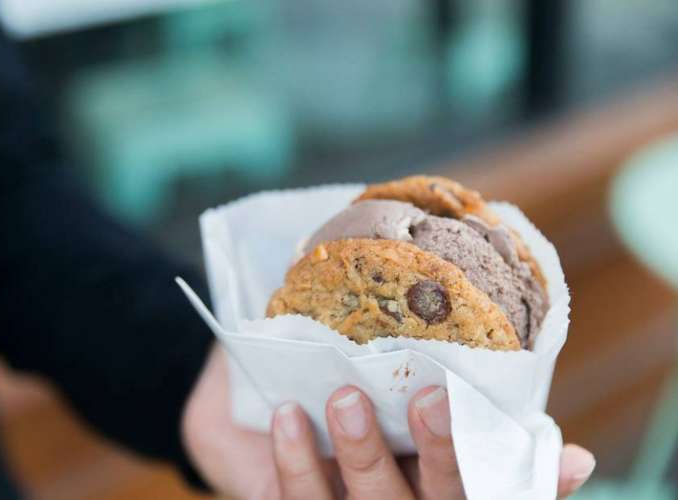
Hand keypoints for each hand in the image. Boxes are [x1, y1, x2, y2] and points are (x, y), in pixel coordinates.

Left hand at [182, 344, 594, 498]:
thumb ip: (425, 352)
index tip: (571, 455)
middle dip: (443, 451)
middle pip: (441, 497)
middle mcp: (400, 496)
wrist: (248, 403)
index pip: (490, 481)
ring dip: (363, 452)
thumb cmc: (331, 376)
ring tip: (345, 396)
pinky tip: (288, 417)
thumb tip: (477, 303)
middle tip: (430, 395)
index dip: (537, 479)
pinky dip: (294, 463)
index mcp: (432, 469)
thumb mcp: (378, 360)